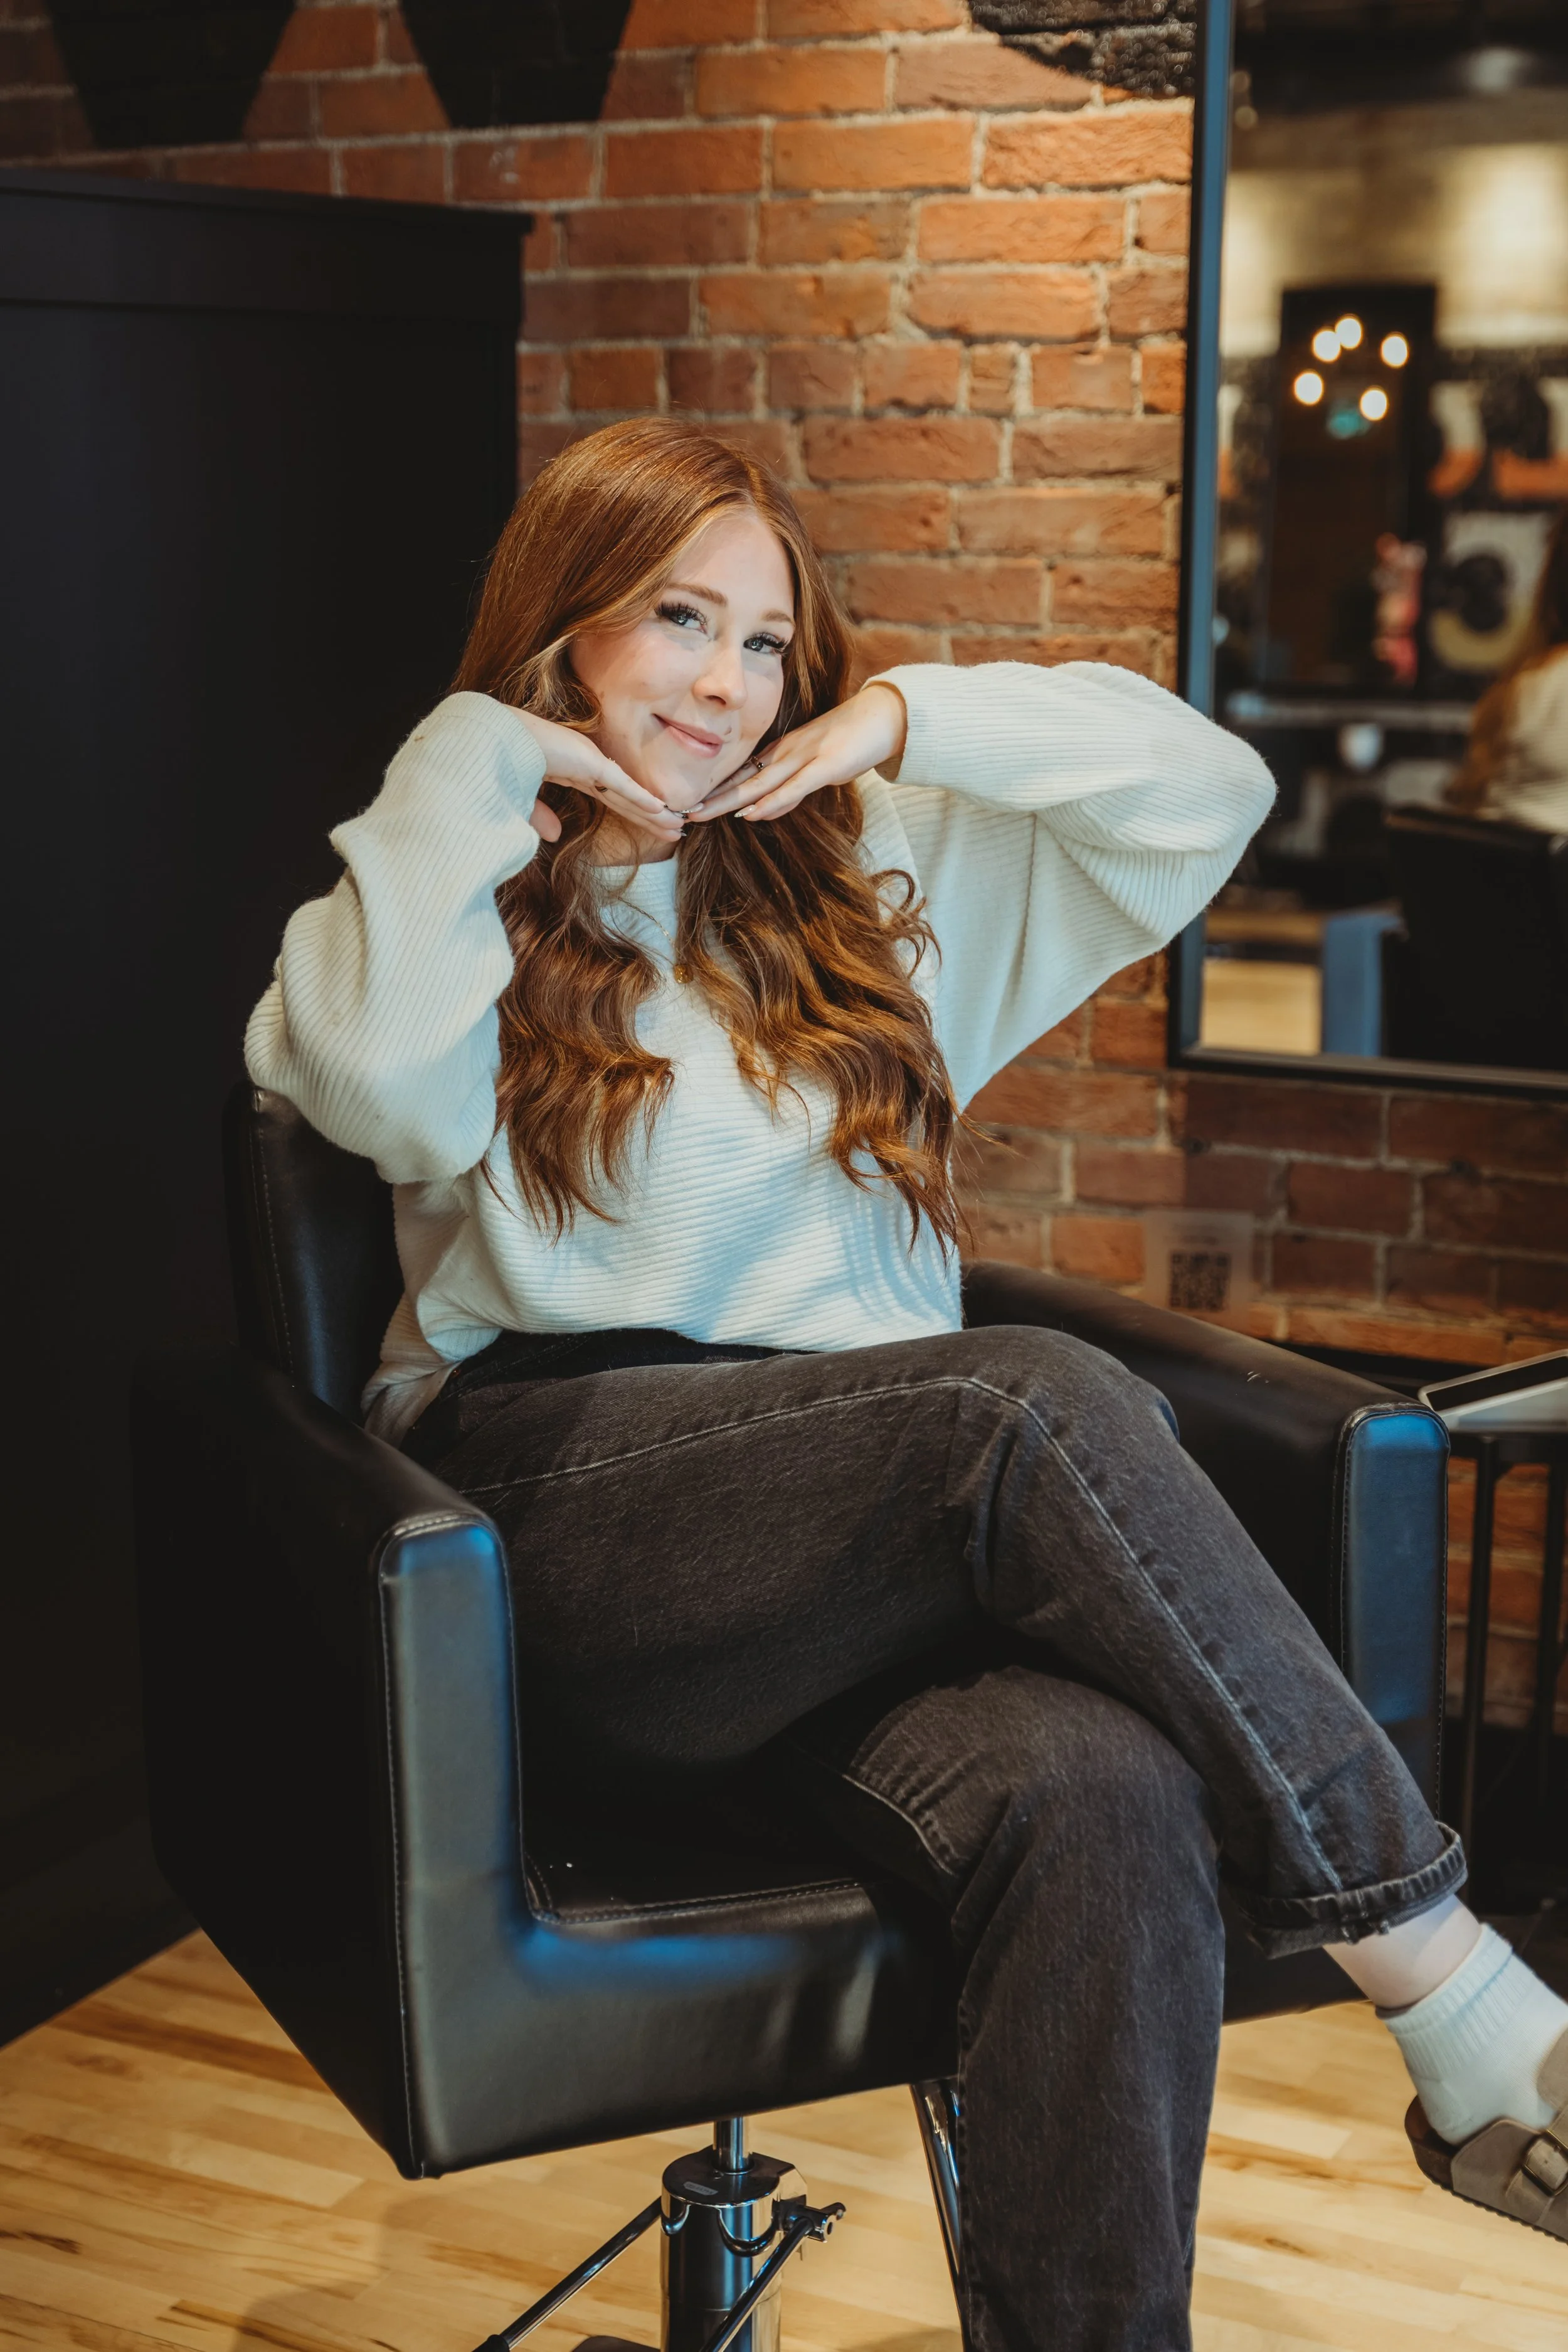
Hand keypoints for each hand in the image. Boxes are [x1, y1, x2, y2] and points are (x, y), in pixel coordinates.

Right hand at [515, 710, 681, 847]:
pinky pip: (620, 785)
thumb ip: (539, 815)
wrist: (493, 738)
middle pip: (628, 798)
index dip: (634, 812)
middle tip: (677, 829)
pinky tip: (662, 809)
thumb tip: (555, 836)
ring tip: (679, 826)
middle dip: (653, 816)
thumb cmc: (502, 762)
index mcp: (572, 771)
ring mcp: (589, 761)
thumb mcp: (522, 797)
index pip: (612, 797)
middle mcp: (586, 765)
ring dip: (655, 812)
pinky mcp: (589, 761)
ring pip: (630, 794)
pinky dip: (641, 798)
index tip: (653, 824)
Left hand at [686, 683, 907, 824]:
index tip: (688, 804)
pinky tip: (751, 813)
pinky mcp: (826, 765)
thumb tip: (762, 811)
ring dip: (728, 800)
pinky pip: (795, 786)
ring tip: (699, 813)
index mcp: (781, 753)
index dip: (714, 790)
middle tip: (678, 811)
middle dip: (709, 797)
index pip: (741, 775)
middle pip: (741, 780)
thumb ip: (790, 790)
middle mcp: (786, 753)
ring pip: (759, 783)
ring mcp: (805, 757)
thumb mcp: (815, 770)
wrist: (882, 716)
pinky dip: (772, 802)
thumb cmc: (850, 742)